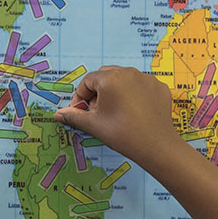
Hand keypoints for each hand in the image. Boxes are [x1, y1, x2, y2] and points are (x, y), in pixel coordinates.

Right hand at [55, 66, 178, 162]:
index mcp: (110, 78)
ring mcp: (146, 79)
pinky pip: (141, 86)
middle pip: (105, 76)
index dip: (80, 98)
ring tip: (115, 113)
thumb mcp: (94, 125)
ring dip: (115, 92)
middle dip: (97, 93)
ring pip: (124, 80)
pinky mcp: (159, 87)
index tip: (80, 112)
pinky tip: (133, 113)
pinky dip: (134, 96)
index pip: (87, 82)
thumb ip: (74, 116)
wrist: (156, 145)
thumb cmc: (123, 134)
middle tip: (97, 113)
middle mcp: (129, 72)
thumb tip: (57, 114)